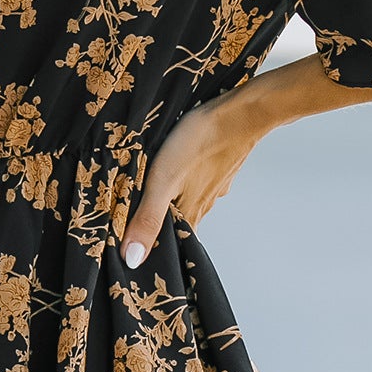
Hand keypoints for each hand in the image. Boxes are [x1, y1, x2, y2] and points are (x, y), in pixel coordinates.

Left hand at [120, 95, 255, 268]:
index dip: (157, 250)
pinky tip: (178, 168)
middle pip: (180, 222)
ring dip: (172, 200)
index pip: (174, 245)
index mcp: (191, 213)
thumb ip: (147, 218)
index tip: (139, 252)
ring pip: (189, 199)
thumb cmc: (199, 143)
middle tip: (139, 221)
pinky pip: (199, 178)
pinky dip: (186, 179)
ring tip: (153, 193)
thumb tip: (132, 260)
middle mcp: (205, 202)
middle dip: (161, 224)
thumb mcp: (163, 181)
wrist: (239, 112)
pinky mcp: (219, 163)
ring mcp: (215, 182)